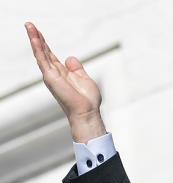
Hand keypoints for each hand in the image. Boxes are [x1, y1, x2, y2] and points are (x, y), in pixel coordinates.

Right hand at [25, 22, 105, 142]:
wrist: (87, 111)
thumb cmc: (87, 100)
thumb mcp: (84, 78)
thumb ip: (76, 68)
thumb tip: (69, 58)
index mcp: (62, 73)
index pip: (51, 55)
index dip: (45, 44)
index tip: (38, 32)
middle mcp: (54, 73)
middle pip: (44, 52)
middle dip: (37, 38)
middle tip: (29, 24)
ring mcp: (51, 75)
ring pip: (41, 53)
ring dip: (34, 39)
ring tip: (29, 26)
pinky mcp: (50, 77)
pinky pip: (43, 59)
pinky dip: (38, 48)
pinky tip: (35, 38)